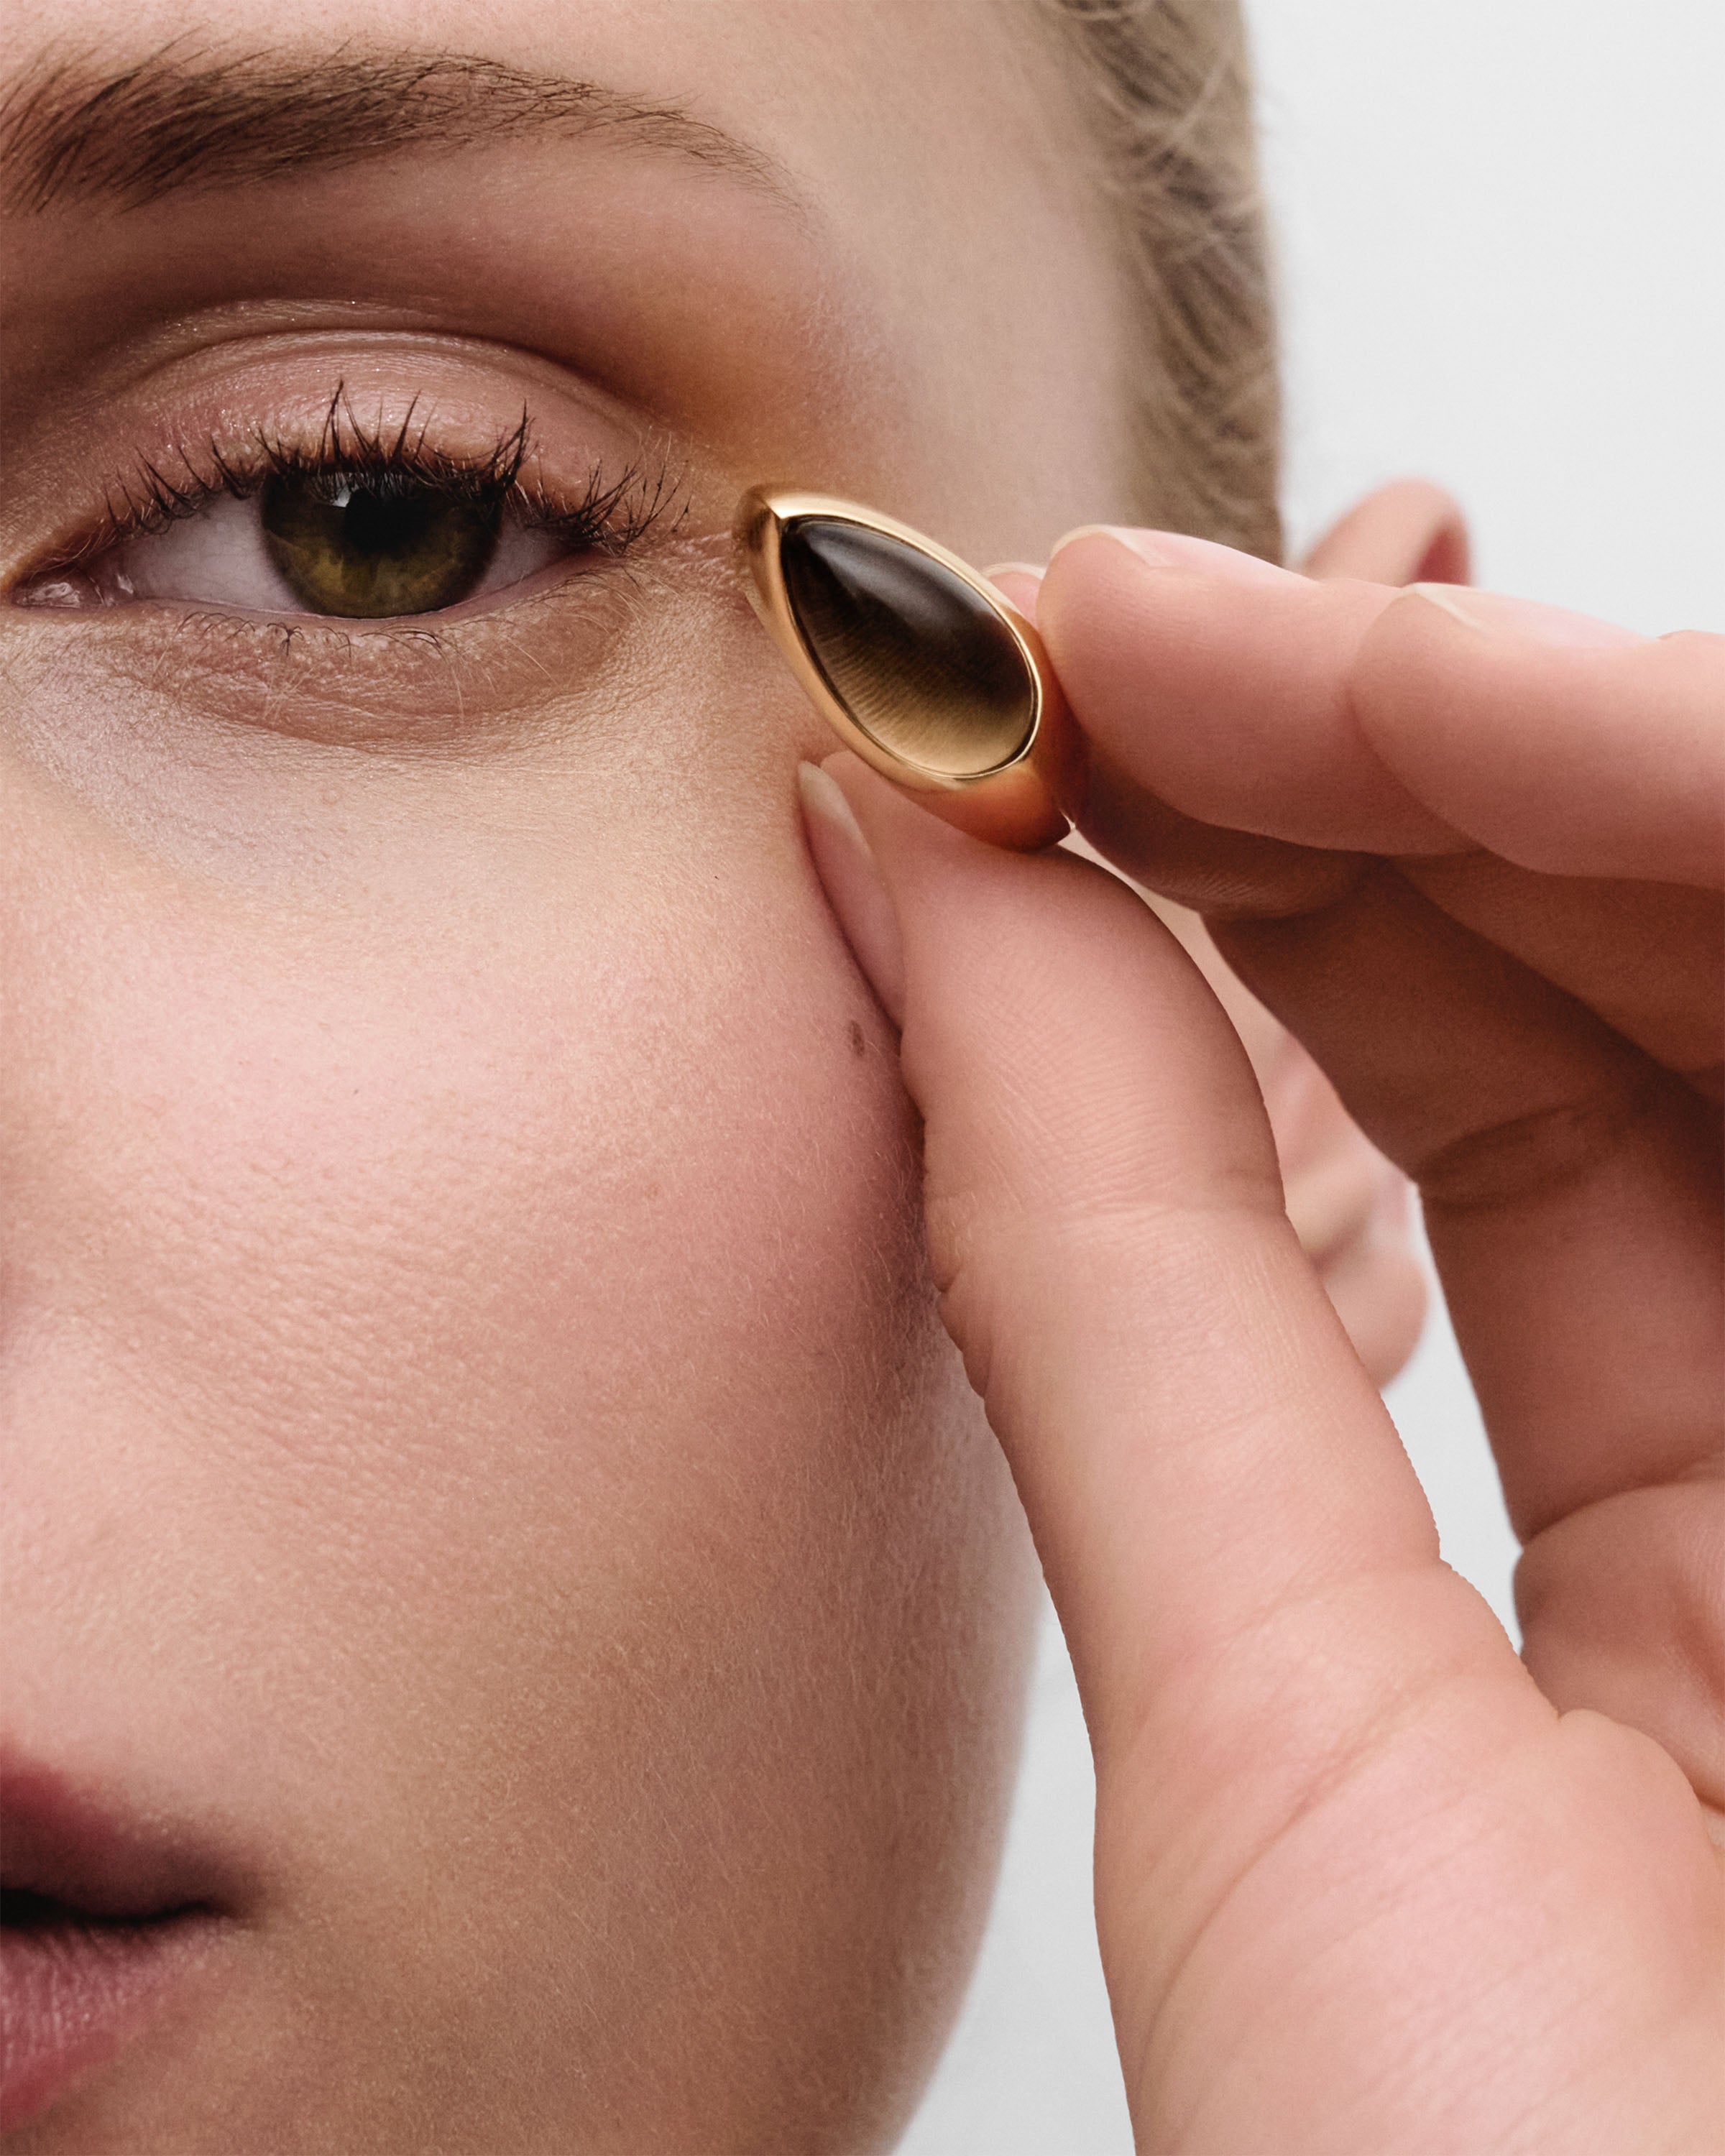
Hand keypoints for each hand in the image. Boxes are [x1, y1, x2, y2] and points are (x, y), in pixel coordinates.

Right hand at [797, 507, 1722, 2151]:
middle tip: (1053, 659)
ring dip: (1314, 894)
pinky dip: (1299, 1085)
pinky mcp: (1689, 1610)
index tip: (1145, 631)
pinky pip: (1534, 1242)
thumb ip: (1127, 1305)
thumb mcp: (1340, 1828)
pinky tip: (1099, 948)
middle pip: (1710, 974)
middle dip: (1363, 780)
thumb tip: (938, 912)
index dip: (1487, 739)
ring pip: (1620, 1076)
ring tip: (1044, 762)